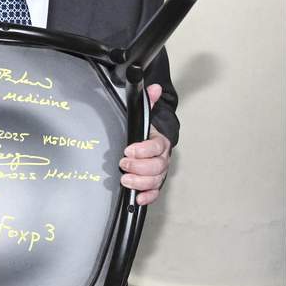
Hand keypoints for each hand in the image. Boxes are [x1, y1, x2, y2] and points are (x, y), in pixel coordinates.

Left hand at [119, 84, 171, 205]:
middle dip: (139, 166)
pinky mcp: (154, 184)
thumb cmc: (146, 133)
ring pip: (155, 180)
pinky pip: (155, 192)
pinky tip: (137, 197)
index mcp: (161, 142)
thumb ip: (148, 102)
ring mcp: (159, 172)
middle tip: (123, 163)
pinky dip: (147, 197)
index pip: (157, 147)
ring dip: (140, 182)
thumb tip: (154, 87)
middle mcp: (162, 158)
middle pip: (157, 166)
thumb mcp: (144, 116)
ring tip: (125, 179)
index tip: (128, 149)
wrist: (151, 145)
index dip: (143, 150)